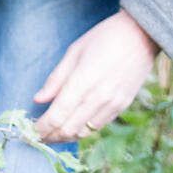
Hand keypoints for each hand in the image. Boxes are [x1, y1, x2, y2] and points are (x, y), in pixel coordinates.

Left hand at [33, 10, 158, 143]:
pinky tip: (71, 127)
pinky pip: (97, 127)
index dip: (40, 128)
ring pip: (82, 133)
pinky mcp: (121, 106)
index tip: (29, 131)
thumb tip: (38, 100)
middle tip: (37, 137)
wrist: (142, 35)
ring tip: (51, 135)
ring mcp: (112, 104)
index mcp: (82, 80)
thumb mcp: (74, 52)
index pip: (56, 116)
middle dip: (48, 137)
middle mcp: (98, 97)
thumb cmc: (104, 37)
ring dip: (63, 138)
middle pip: (67, 129)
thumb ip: (56, 79)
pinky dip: (80, 131)